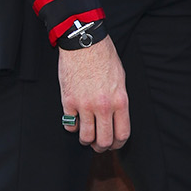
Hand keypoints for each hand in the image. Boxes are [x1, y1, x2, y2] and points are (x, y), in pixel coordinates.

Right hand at [58, 36, 129, 150]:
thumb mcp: (120, 79)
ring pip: (86, 137)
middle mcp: (103, 106)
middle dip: (102, 147)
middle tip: (98, 145)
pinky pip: (69, 125)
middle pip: (104, 140)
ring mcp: (84, 105)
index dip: (118, 144)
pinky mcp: (68, 102)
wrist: (84, 43)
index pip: (122, 134)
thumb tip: (116, 118)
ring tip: (86, 136)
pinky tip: (74, 121)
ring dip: (86, 140)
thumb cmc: (104, 57)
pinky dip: (72, 126)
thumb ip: (119, 101)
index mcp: (120, 101)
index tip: (114, 144)